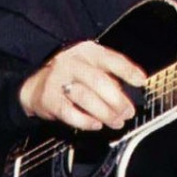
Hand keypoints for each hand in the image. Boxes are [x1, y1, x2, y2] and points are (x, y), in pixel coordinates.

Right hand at [19, 41, 146, 131]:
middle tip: (128, 113)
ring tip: (116, 122)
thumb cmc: (71, 77)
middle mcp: (71, 62)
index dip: (127, 70)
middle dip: (117, 100)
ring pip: (86, 97)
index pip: (110, 58)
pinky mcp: (49, 99)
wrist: (35, 85)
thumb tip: (131, 91)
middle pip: (98, 80)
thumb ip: (109, 75)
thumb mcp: (90, 66)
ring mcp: (58, 80)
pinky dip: (86, 121)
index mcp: (86, 52)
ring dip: (105, 113)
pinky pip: (70, 113)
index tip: (141, 81)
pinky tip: (96, 124)